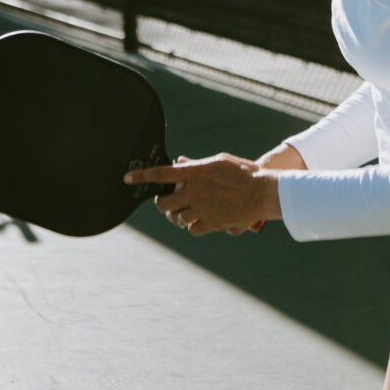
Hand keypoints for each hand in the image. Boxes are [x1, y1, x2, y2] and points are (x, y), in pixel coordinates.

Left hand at [124, 152, 281, 235]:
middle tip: (170, 201)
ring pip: (176, 217)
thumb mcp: (219, 161)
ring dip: (178, 215)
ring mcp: (201, 209)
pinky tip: (202, 219)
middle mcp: (194, 191)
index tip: (127, 178)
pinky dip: (193, 225)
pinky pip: (191, 229)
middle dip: (163, 203)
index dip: (141, 176)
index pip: (161, 174)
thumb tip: (180, 164)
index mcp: (195, 173)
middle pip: (163, 202)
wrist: (262, 192)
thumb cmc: (243, 173)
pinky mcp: (210, 224)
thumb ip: (197, 165)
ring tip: (188, 210)